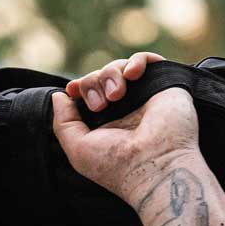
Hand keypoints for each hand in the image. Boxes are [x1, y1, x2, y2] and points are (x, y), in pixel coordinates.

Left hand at [50, 52, 198, 200]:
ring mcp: (144, 95)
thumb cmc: (115, 163)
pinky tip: (132, 75)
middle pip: (99, 76)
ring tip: (116, 95)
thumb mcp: (78, 148)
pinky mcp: (165, 85)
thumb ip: (63, 122)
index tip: (72, 90)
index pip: (88, 93)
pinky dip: (137, 61)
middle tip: (99, 105)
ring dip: (110, 74)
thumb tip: (59, 95)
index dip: (79, 87)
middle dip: (92, 83)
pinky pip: (149, 60)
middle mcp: (124, 108)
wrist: (154, 165)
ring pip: (119, 66)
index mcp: (105, 121)